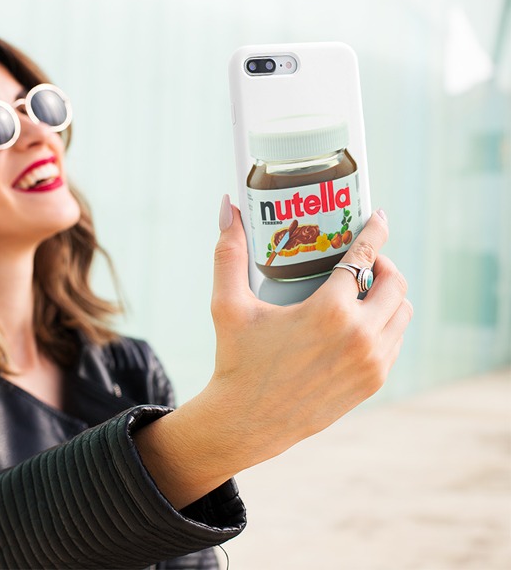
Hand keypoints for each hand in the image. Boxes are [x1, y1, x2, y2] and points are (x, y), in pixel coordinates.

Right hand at [134, 196, 411, 508]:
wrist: (247, 422)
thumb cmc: (236, 361)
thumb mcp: (228, 305)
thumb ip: (229, 252)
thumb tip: (226, 206)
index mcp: (329, 311)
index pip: (365, 257)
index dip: (376, 231)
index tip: (378, 216)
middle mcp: (360, 336)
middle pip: (395, 283)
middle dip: (384, 264)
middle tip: (365, 260)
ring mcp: (371, 362)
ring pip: (402, 314)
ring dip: (389, 295)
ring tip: (364, 290)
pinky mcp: (372, 382)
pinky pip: (395, 342)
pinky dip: (386, 325)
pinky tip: (361, 322)